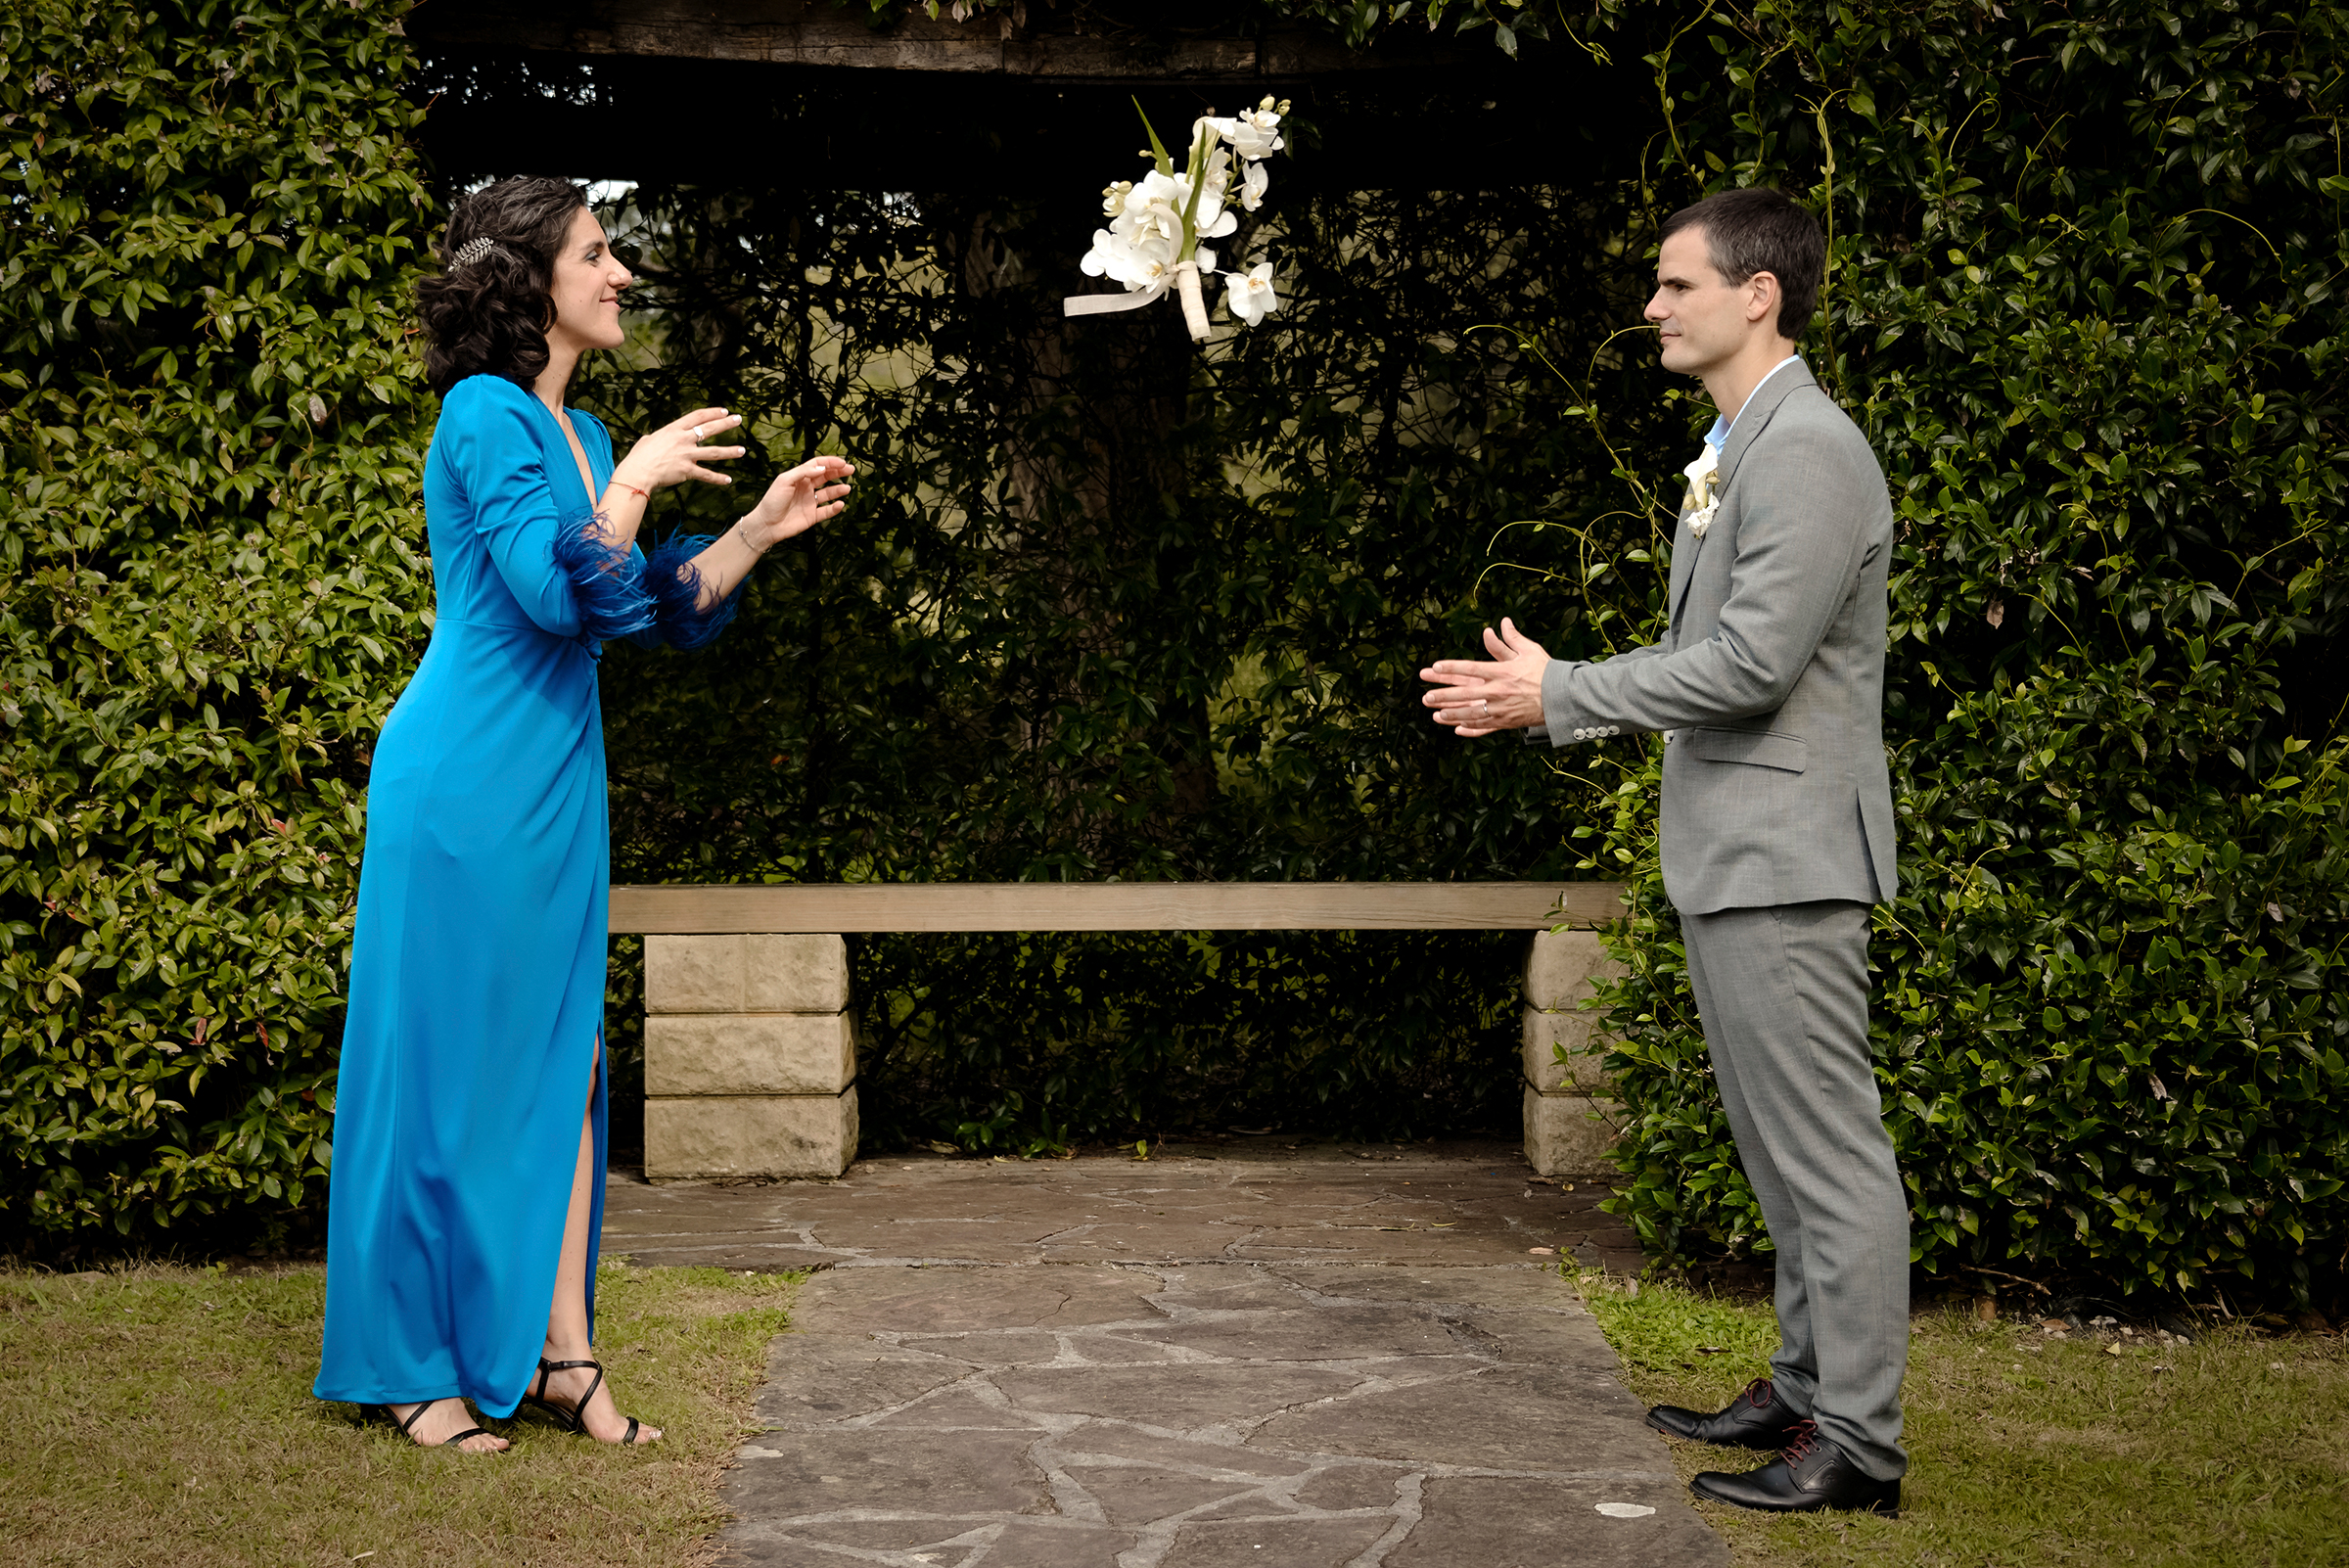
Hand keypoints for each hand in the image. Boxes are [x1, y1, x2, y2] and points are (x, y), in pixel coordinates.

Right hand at [612, 407, 747, 492]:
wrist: (638, 471)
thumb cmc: (640, 456)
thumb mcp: (649, 439)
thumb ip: (660, 438)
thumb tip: (657, 438)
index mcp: (674, 429)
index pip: (697, 417)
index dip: (712, 413)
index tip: (724, 411)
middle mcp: (683, 440)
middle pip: (709, 429)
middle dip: (726, 424)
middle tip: (738, 420)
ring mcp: (687, 455)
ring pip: (713, 452)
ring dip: (729, 451)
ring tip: (742, 450)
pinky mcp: (687, 471)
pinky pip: (706, 475)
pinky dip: (718, 478)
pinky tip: (728, 480)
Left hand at [736, 456, 855, 552]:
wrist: (767, 524)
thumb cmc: (772, 501)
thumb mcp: (785, 480)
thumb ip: (803, 472)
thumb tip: (822, 468)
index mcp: (799, 477)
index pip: (817, 466)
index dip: (830, 463)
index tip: (842, 463)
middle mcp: (806, 488)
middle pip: (826, 477)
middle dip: (839, 473)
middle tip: (851, 470)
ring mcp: (810, 502)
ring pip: (829, 493)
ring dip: (838, 490)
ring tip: (847, 488)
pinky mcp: (812, 516)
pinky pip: (827, 511)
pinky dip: (834, 508)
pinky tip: (840, 504)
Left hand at [1418, 618, 1550, 735]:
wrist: (1562, 698)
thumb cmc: (1545, 672)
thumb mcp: (1530, 651)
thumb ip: (1512, 638)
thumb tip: (1503, 622)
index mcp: (1503, 672)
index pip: (1471, 668)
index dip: (1452, 667)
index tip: (1436, 667)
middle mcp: (1499, 691)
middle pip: (1466, 694)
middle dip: (1444, 696)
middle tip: (1426, 697)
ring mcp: (1502, 709)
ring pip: (1472, 713)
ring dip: (1452, 714)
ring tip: (1436, 714)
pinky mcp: (1507, 722)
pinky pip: (1485, 727)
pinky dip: (1471, 728)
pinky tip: (1457, 728)